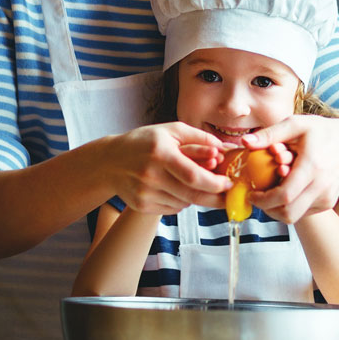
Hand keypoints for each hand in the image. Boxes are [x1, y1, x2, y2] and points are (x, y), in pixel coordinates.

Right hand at [111, 123, 233, 215]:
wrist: (110, 162)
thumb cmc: (144, 142)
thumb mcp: (171, 131)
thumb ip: (199, 138)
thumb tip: (223, 148)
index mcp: (160, 153)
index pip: (193, 176)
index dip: (215, 183)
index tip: (229, 183)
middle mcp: (151, 175)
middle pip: (192, 195)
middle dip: (214, 197)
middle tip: (227, 195)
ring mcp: (145, 193)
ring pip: (184, 203)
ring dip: (195, 195)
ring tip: (189, 181)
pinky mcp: (141, 206)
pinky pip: (173, 208)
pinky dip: (181, 201)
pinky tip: (172, 187)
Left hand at [240, 116, 338, 222]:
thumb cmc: (323, 132)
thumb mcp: (296, 124)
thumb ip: (270, 133)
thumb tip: (245, 141)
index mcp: (312, 167)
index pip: (284, 195)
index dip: (263, 200)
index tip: (252, 193)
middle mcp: (321, 187)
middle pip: (288, 213)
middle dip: (267, 209)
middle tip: (257, 197)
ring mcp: (326, 198)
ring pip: (294, 216)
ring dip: (277, 209)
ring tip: (270, 192)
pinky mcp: (328, 203)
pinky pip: (303, 213)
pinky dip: (290, 206)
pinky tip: (286, 191)